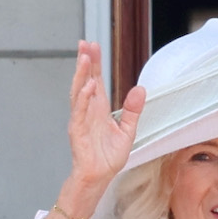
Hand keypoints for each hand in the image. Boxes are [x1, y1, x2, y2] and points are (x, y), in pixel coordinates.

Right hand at [64, 42, 144, 190]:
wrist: (100, 176)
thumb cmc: (109, 155)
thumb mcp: (127, 130)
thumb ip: (132, 110)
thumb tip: (141, 89)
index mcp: (99, 108)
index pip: (97, 81)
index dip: (95, 64)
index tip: (93, 45)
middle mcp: (88, 110)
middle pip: (85, 81)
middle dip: (85, 62)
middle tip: (86, 43)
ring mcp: (80, 119)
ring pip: (79, 92)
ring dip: (81, 75)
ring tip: (84, 58)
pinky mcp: (77, 130)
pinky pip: (79, 112)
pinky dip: (83, 98)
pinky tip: (88, 86)